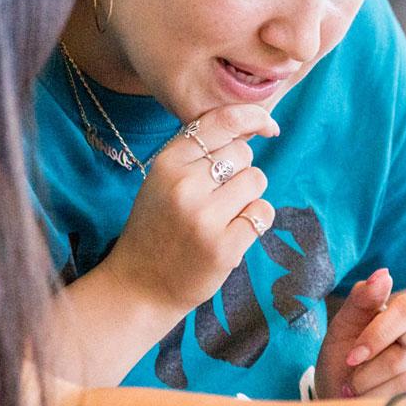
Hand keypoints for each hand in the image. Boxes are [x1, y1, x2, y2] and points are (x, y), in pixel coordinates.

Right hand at [97, 104, 278, 312]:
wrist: (138, 287)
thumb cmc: (156, 228)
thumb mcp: (162, 181)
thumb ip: (197, 154)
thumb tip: (250, 127)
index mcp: (167, 164)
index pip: (222, 122)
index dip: (251, 118)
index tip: (267, 126)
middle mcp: (184, 186)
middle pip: (244, 153)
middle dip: (239, 171)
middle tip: (216, 197)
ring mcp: (204, 218)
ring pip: (257, 180)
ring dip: (248, 197)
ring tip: (222, 216)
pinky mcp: (224, 247)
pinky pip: (263, 212)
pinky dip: (255, 221)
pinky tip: (232, 234)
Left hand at [317, 270, 405, 398]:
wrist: (348, 400)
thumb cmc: (347, 359)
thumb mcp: (345, 326)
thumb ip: (362, 299)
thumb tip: (383, 274)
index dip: (378, 334)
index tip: (352, 356)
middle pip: (402, 354)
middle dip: (367, 372)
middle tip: (350, 381)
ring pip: (405, 380)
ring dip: (371, 391)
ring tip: (361, 393)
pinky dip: (380, 404)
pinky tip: (374, 404)